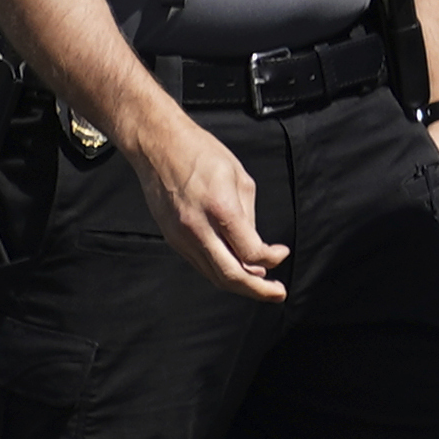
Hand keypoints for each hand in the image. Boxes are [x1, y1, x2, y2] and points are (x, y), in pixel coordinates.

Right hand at [128, 117, 288, 302]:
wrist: (158, 146)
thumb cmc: (200, 154)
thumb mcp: (240, 179)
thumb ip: (249, 217)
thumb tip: (256, 247)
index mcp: (220, 209)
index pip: (250, 252)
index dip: (272, 259)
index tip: (281, 253)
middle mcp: (197, 228)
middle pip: (231, 275)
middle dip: (259, 290)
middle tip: (278, 293)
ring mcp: (181, 236)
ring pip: (213, 275)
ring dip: (240, 285)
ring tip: (261, 286)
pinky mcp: (172, 238)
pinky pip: (200, 264)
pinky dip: (220, 272)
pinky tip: (235, 270)